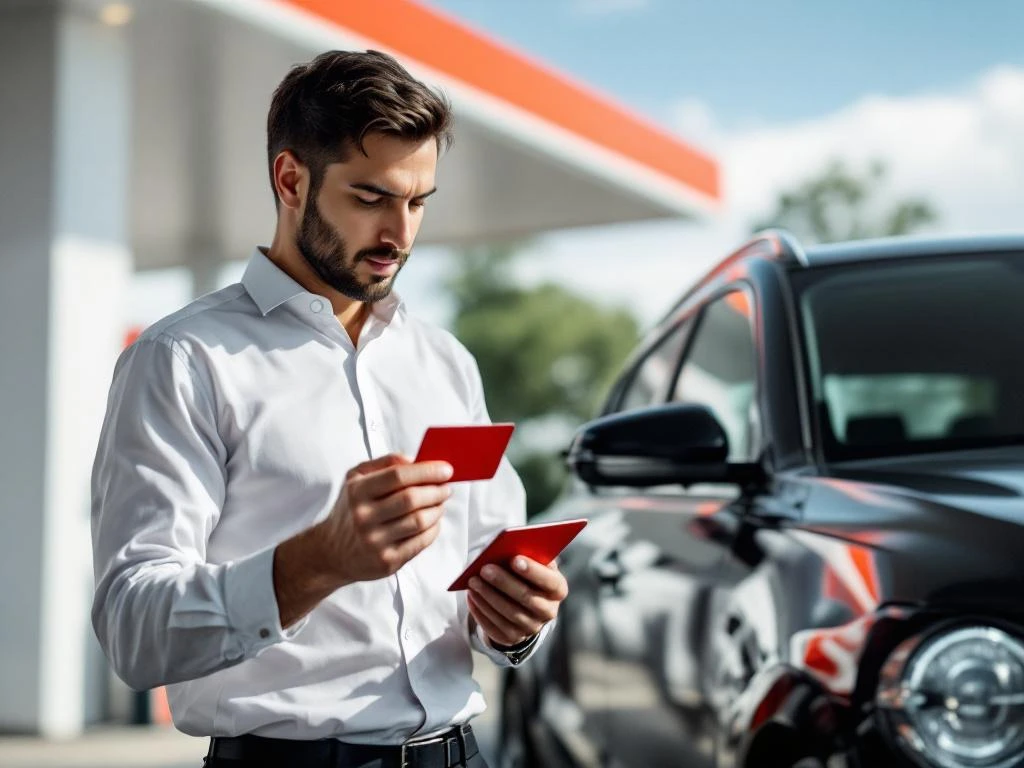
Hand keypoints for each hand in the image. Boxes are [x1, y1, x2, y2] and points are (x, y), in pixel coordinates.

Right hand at [317, 453, 453, 583]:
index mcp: (357, 492)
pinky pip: (420, 542)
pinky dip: (433, 529)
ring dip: (438, 509)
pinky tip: (432, 521)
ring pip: (419, 521)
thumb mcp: (356, 478)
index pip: (398, 476)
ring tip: (440, 503)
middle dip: (436, 491)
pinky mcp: (387, 561)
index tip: (445, 469)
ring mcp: (375, 542)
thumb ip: (385, 463)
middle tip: (446, 487)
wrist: (332, 552)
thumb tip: (415, 460)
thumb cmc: (350, 510)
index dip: (426, 471)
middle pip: (412, 499)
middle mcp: (364, 517)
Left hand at [467, 556, 568, 646]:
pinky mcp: (512, 638)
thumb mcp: (535, 563)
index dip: (533, 571)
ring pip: (508, 613)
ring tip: (473, 581)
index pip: (550, 582)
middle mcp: (548, 612)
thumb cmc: (528, 575)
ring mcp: (531, 628)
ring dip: (488, 596)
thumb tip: (509, 548)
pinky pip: (495, 626)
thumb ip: (529, 556)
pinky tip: (472, 596)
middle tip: (485, 569)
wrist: (525, 604)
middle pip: (526, 598)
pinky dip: (481, 611)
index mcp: (558, 590)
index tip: (514, 559)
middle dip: (503, 582)